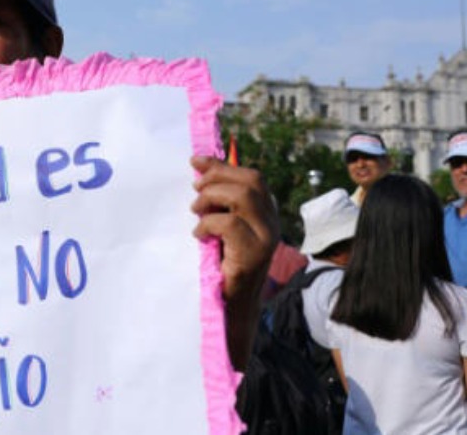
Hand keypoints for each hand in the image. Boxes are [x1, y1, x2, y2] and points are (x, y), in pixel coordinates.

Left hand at [190, 156, 278, 369]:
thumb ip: (218, 203)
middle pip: (251, 182)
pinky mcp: (254, 253)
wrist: (233, 306)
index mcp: (265, 213)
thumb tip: (199, 170)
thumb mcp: (221, 228)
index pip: (252, 177)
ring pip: (244, 197)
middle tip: (195, 190)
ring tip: (196, 211)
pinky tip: (199, 235)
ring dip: (212, 198)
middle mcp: (271, 222)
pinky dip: (208, 224)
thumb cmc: (222, 265)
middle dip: (217, 178)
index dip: (223, 166)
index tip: (195, 161)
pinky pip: (230, 224)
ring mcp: (266, 238)